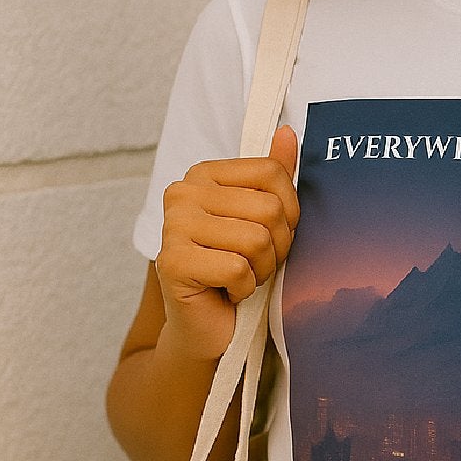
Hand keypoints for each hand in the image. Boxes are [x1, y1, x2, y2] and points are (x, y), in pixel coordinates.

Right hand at [155, 125, 300, 363]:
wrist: (208, 327)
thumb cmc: (237, 269)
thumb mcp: (262, 218)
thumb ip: (272, 175)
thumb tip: (287, 133)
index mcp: (204, 174)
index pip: (272, 172)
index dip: (288, 211)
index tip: (269, 233)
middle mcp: (182, 193)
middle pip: (269, 207)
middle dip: (276, 245)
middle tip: (255, 262)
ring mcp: (173, 226)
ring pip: (256, 239)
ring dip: (260, 269)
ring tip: (241, 276)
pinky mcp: (172, 262)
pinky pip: (237, 268)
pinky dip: (243, 288)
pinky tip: (227, 291)